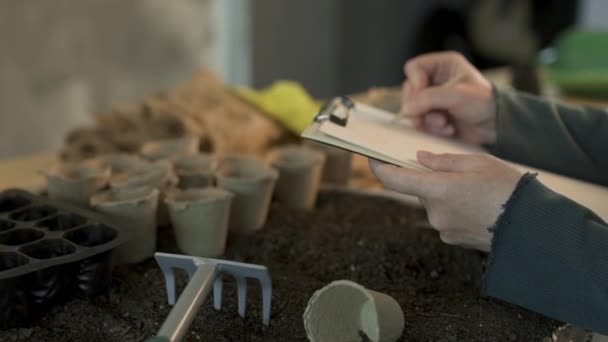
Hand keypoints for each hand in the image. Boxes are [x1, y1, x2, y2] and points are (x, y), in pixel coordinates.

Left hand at [369, 151, 521, 251]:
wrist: (530, 226)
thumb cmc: (507, 189)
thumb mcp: (477, 162)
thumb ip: (443, 161)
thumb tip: (421, 159)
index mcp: (438, 190)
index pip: (394, 180)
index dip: (379, 168)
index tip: (373, 158)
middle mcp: (435, 212)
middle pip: (420, 190)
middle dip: (432, 180)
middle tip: (460, 173)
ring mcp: (442, 228)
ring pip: (433, 203)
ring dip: (445, 194)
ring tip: (475, 191)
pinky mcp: (451, 239)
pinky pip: (444, 217)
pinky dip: (454, 208)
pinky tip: (476, 206)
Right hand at [401, 51, 496, 145]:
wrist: (496, 126)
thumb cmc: (485, 103)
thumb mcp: (457, 95)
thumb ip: (429, 98)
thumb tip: (407, 108)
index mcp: (443, 65)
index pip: (414, 68)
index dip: (415, 83)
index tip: (424, 96)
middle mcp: (436, 80)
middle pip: (410, 91)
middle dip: (421, 107)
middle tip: (435, 115)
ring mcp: (433, 98)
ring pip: (413, 109)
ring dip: (427, 120)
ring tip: (445, 124)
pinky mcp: (433, 115)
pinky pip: (420, 121)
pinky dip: (431, 128)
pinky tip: (448, 129)